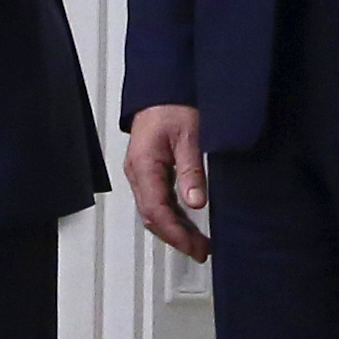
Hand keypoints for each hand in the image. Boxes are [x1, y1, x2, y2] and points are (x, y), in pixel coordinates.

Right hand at [124, 102, 211, 262]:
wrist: (163, 87)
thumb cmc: (172, 105)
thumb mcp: (189, 136)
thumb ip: (191, 170)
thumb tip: (195, 203)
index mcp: (143, 165)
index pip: (156, 210)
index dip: (175, 233)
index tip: (193, 247)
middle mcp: (137, 172)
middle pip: (152, 216)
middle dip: (175, 237)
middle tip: (200, 251)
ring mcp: (141, 172)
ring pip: (153, 210)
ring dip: (174, 229)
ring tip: (197, 243)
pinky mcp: (149, 170)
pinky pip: (157, 199)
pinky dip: (172, 215)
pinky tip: (187, 223)